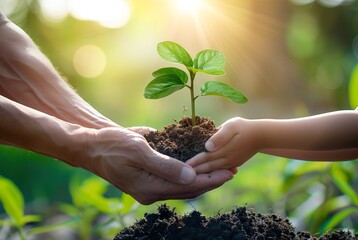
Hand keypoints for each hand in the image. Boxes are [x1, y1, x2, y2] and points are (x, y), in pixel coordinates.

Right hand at [81, 127, 233, 203]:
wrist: (92, 146)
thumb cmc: (113, 145)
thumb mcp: (138, 151)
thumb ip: (165, 166)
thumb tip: (191, 176)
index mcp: (148, 187)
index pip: (187, 187)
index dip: (210, 180)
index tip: (229, 173)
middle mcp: (151, 191)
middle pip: (188, 189)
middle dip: (211, 180)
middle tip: (232, 170)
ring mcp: (150, 186)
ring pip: (183, 186)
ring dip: (203, 178)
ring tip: (222, 170)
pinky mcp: (149, 177)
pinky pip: (173, 179)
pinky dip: (189, 174)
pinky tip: (200, 167)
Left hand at [187, 117, 258, 173]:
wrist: (261, 135)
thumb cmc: (243, 127)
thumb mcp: (231, 126)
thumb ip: (219, 136)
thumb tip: (207, 146)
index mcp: (223, 150)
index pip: (205, 157)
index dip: (194, 162)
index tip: (183, 166)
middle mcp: (227, 160)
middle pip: (207, 167)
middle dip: (195, 171)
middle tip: (182, 174)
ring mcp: (231, 164)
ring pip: (213, 170)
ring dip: (202, 173)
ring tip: (191, 175)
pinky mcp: (234, 164)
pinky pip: (220, 170)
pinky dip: (211, 173)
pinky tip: (205, 174)